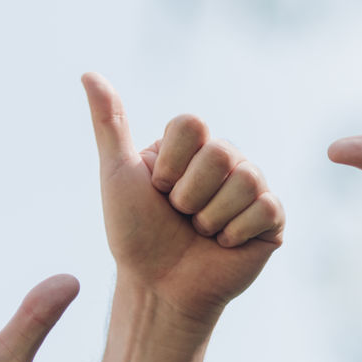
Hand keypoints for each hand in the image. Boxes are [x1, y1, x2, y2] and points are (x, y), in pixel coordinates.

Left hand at [82, 73, 283, 329]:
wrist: (158, 288)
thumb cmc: (134, 233)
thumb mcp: (117, 173)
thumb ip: (109, 122)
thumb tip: (88, 73)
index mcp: (191, 145)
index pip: (192, 124)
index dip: (170, 163)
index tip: (157, 188)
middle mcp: (226, 159)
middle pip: (220, 152)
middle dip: (189, 195)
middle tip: (180, 216)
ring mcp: (252, 187)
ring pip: (246, 180)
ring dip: (211, 217)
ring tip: (201, 232)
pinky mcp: (272, 218)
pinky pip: (267, 207)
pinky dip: (236, 233)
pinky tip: (224, 244)